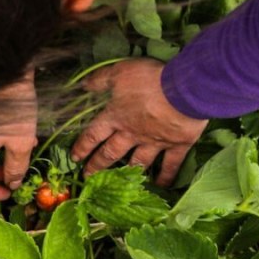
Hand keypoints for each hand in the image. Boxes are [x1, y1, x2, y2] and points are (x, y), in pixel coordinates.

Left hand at [71, 58, 206, 185]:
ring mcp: (155, 142)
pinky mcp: (176, 145)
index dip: (83, 146)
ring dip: (127, 172)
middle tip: (88, 176)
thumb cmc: (150, 79)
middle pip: (111, 153)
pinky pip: (170, 165)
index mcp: (116, 117)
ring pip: (137, 162)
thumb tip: (82, 86)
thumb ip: (101, 80)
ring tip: (120, 184)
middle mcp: (132, 134)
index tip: (75, 158)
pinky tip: (162, 186)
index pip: (94, 135)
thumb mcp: (120, 72)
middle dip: (98, 165)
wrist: (184, 90)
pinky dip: (166, 176)